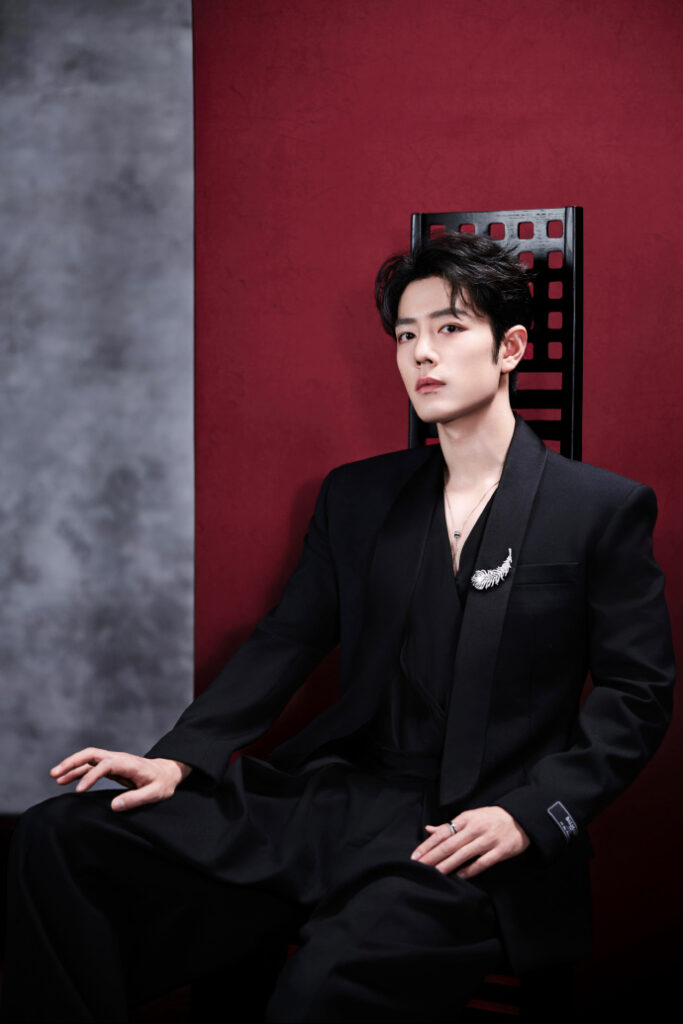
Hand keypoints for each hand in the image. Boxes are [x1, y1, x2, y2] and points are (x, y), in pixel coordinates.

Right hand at [50, 748, 191, 811]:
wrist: (168, 772)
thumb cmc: (163, 783)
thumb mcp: (155, 793)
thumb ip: (136, 799)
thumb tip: (114, 806)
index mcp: (128, 764)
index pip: (104, 764)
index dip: (90, 776)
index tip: (79, 791)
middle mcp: (119, 758)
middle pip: (92, 754)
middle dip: (72, 762)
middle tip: (55, 774)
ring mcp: (114, 761)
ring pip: (89, 758)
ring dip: (72, 765)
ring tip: (55, 777)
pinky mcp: (112, 767)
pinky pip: (92, 766)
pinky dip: (78, 771)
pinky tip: (67, 780)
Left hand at [410, 806, 529, 879]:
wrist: (521, 818)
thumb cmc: (491, 818)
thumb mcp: (470, 816)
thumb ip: (450, 825)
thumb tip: (428, 829)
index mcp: (466, 818)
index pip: (442, 833)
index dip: (428, 845)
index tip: (415, 856)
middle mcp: (475, 828)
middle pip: (450, 844)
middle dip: (433, 857)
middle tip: (419, 867)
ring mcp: (488, 840)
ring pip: (463, 854)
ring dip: (447, 864)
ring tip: (434, 873)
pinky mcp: (500, 851)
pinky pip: (483, 862)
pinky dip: (470, 869)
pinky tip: (459, 876)